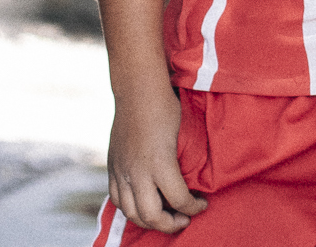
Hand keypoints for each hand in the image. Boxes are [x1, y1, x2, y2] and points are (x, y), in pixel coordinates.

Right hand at [107, 81, 203, 232]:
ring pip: (131, 212)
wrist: (138, 90)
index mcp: (160, 162)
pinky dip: (130, 209)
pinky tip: (143, 205)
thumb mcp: (183, 136)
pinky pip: (116, 199)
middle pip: (151, 216)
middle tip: (184, 219)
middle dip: (170, 224)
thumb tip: (195, 183)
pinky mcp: (112, 167)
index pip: (179, 200)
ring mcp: (121, 171)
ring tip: (164, 217)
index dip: (194, 208)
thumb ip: (184, 163)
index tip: (203, 204)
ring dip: (149, 221)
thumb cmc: (166, 107)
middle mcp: (138, 171)